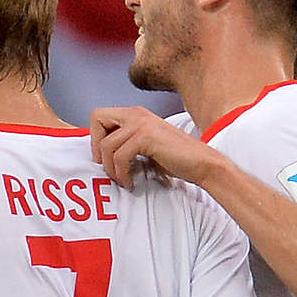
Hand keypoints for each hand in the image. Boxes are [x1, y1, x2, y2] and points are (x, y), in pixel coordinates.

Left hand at [90, 106, 219, 188]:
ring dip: (111, 168)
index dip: (95, 138)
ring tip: (123, 180)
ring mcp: (141, 123)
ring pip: (106, 145)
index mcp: (135, 114)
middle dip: (97, 148)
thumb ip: (125, 143)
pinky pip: (120, 156)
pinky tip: (131, 182)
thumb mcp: (144, 146)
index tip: (104, 159)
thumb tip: (99, 154)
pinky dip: (122, 173)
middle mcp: (136, 113)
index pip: (98, 115)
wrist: (202, 164)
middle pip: (97, 120)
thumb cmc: (174, 159)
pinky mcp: (146, 137)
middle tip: (109, 169)